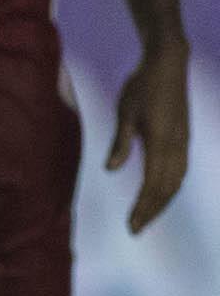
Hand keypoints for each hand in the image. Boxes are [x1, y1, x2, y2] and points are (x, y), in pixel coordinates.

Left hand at [109, 39, 190, 232]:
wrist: (168, 65)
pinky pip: (180, 171)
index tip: (131, 226)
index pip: (152, 185)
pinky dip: (170, 187)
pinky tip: (161, 193)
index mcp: (160, 142)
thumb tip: (111, 170)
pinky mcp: (183, 139)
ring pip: (176, 182)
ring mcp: (183, 143)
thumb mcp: (125, 111)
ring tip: (146, 217)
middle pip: (167, 189)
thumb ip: (121, 142)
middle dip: (152, 211)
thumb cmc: (142, 86)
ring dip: (162, 202)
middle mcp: (176, 147)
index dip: (143, 208)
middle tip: (136, 229)